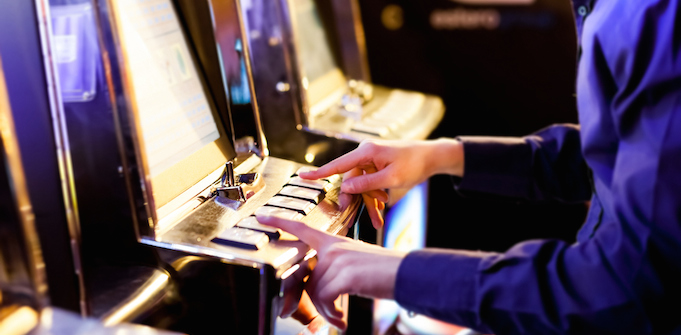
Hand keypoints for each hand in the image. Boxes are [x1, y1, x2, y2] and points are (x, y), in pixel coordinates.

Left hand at [257, 214, 405, 330]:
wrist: (407, 274)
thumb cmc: (384, 272)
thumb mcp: (356, 264)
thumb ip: (334, 271)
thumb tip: (319, 293)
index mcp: (336, 242)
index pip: (302, 228)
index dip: (280, 222)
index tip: (261, 217)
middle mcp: (334, 248)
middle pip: (307, 277)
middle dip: (314, 301)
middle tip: (327, 315)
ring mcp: (339, 260)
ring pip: (315, 292)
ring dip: (325, 312)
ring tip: (338, 318)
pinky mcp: (345, 275)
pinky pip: (325, 299)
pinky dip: (331, 314)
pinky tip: (340, 319)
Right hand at [300, 139, 462, 227]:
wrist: (432, 157)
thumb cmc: (414, 164)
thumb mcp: (392, 179)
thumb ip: (367, 184)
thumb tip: (346, 188)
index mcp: (366, 152)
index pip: (338, 165)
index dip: (319, 173)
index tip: (302, 177)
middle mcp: (365, 154)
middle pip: (351, 181)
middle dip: (357, 201)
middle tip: (355, 218)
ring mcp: (371, 161)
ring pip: (362, 187)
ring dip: (369, 203)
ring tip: (377, 220)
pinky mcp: (377, 167)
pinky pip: (370, 185)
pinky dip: (375, 198)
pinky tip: (380, 212)